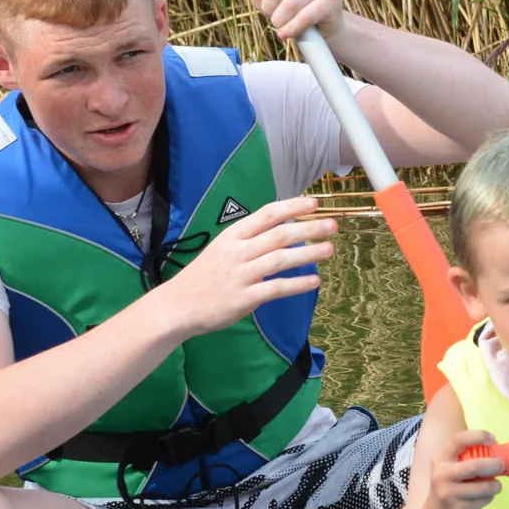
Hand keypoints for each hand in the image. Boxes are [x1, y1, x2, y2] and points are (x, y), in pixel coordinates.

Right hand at [156, 194, 334, 338]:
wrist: (176, 306)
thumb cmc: (203, 277)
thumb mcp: (222, 249)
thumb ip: (249, 241)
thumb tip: (282, 230)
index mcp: (232, 236)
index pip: (266, 214)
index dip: (291, 206)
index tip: (314, 202)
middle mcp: (237, 252)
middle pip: (278, 235)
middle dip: (308, 228)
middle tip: (332, 225)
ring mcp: (240, 275)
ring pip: (280, 259)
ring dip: (308, 253)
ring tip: (329, 249)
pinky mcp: (243, 299)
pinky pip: (275, 288)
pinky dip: (296, 284)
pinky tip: (314, 281)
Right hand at [424, 435, 506, 508]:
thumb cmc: (450, 488)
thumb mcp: (451, 469)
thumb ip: (468, 459)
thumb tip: (498, 451)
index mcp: (440, 459)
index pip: (459, 439)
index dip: (479, 436)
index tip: (493, 440)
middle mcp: (441, 474)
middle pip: (475, 465)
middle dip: (495, 465)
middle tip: (502, 465)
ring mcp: (448, 494)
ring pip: (484, 487)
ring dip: (495, 486)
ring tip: (495, 486)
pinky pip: (483, 500)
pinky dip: (489, 498)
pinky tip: (484, 498)